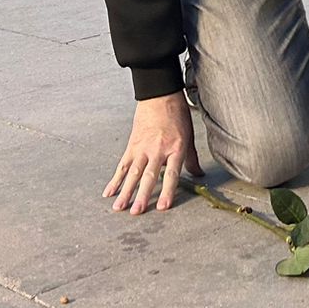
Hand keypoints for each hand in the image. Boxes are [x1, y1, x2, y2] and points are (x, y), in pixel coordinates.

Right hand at [105, 92, 200, 213]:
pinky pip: (122, 165)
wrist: (160, 95)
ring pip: (133, 173)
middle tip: (136, 212)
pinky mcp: (131, 145)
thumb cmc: (177, 115)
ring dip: (125, 192)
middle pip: (149, 176)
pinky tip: (109, 192)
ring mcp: (143, 148)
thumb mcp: (189, 136)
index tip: (162, 207)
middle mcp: (158, 150)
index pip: (172, 174)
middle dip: (142, 196)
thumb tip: (199, 175)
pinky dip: (115, 179)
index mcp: (176, 148)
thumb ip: (191, 159)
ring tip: (119, 208)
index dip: (168, 191)